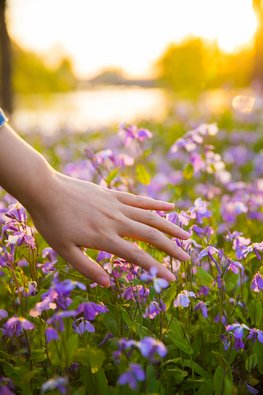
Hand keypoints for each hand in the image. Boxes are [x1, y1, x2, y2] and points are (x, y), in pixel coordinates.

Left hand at [28, 172, 189, 286]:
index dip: (158, 269)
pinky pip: (139, 199)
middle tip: (188, 258)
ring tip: (186, 235)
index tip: (173, 278)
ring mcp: (116, 205)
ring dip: (170, 226)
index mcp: (105, 238)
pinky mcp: (113, 194)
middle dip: (172, 248)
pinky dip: (156, 203)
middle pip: (151, 236)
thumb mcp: (64, 250)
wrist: (45, 189)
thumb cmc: (51, 222)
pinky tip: (171, 206)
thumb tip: (109, 283)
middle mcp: (116, 221)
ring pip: (151, 217)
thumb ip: (88, 268)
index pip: (139, 257)